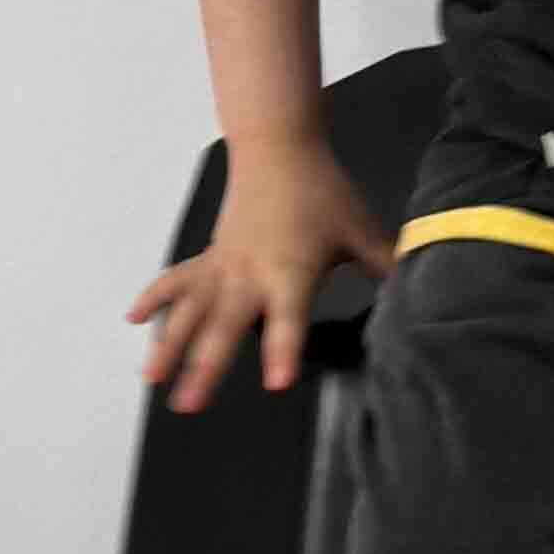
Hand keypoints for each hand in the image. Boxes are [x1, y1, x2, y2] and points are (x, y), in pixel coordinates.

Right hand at [125, 135, 402, 409]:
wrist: (278, 148)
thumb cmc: (322, 191)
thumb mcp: (360, 229)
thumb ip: (387, 264)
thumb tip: (420, 288)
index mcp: (290, 272)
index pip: (288, 319)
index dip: (283, 350)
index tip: (275, 382)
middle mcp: (250, 275)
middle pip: (223, 326)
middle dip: (204, 367)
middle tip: (188, 405)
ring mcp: (223, 267)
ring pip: (189, 311)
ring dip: (168, 345)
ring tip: (152, 379)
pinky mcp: (210, 258)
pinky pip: (177, 281)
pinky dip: (154, 298)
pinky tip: (133, 320)